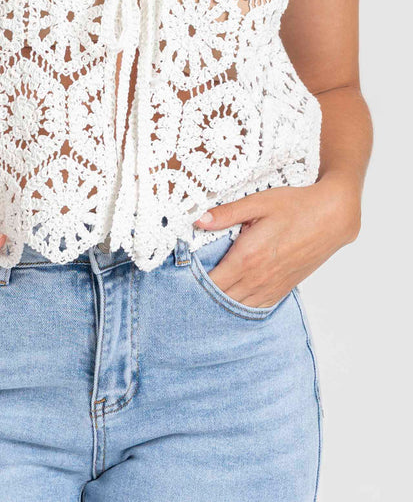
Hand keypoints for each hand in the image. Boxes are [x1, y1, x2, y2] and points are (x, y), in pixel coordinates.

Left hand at [192, 175, 360, 307]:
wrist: (332, 217)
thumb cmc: (295, 206)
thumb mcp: (258, 202)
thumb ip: (226, 214)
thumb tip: (198, 220)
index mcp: (247, 258)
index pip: (210, 283)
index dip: (192, 283)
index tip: (178, 277)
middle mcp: (258, 279)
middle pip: (220, 299)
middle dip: (201, 296)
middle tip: (184, 289)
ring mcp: (272, 287)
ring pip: (237, 307)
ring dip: (220, 303)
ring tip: (203, 296)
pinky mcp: (283, 290)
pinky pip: (256, 307)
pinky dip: (240, 306)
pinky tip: (230, 298)